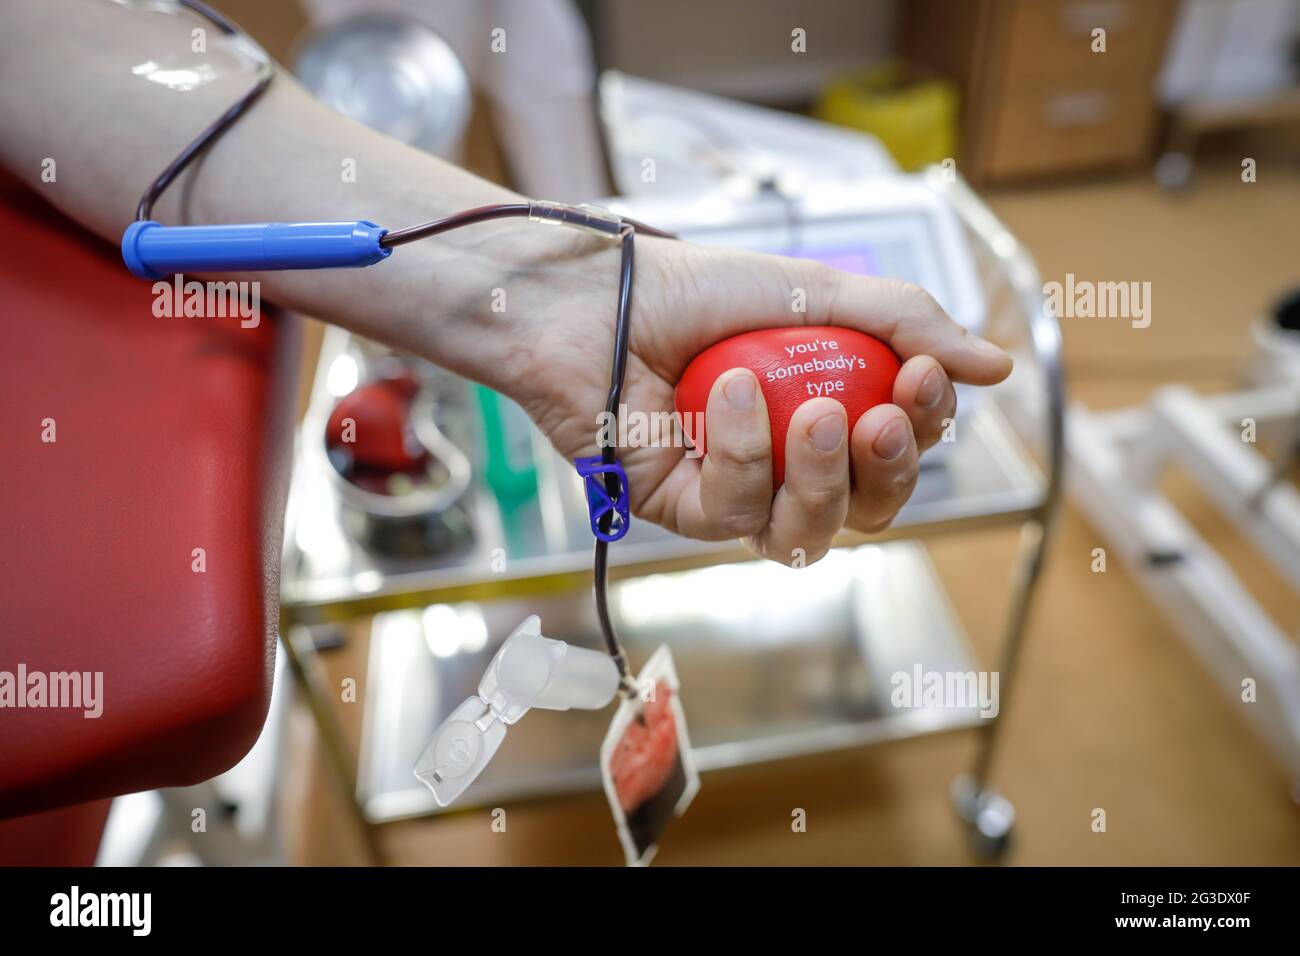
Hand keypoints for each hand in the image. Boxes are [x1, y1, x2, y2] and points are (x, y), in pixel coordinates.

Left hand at [514, 235, 1011, 566]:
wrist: (595, 293)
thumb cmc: (693, 288)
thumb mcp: (815, 293)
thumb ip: (905, 324)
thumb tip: (998, 367)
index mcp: (823, 413)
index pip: (897, 449)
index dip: (925, 428)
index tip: (923, 375)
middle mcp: (783, 462)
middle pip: (866, 508)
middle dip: (887, 470)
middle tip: (879, 416)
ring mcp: (733, 490)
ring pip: (807, 531)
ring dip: (822, 474)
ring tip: (815, 412)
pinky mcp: (680, 510)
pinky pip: (733, 513)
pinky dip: (741, 452)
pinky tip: (729, 395)